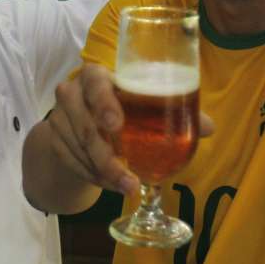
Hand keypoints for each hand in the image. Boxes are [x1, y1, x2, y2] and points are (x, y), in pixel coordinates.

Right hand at [37, 64, 214, 197]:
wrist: (77, 118)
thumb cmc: (118, 104)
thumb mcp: (141, 103)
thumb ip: (174, 110)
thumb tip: (210, 127)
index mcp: (95, 76)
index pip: (94, 82)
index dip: (103, 103)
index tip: (116, 125)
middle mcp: (72, 92)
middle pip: (86, 128)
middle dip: (108, 159)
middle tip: (131, 181)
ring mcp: (59, 118)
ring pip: (80, 151)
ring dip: (104, 174)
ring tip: (128, 187)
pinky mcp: (53, 140)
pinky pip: (74, 163)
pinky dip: (94, 177)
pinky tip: (112, 185)